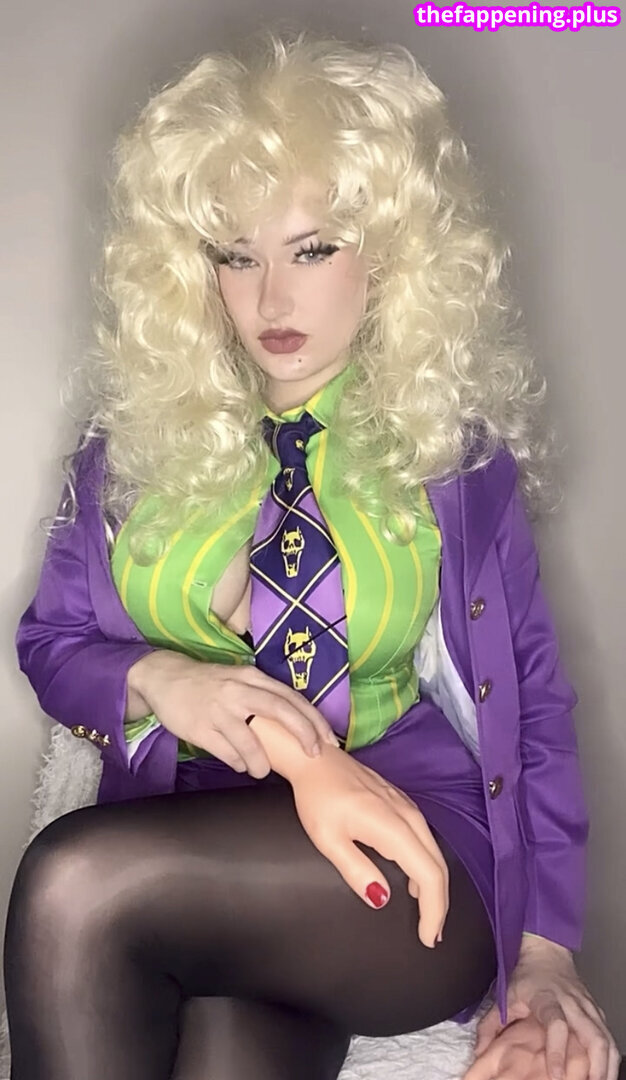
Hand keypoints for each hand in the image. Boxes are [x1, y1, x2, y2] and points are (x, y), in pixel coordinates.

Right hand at [127, 649, 339, 776]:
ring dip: (262, 762)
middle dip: (303, 734)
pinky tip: (240, 765)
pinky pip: (227, 752)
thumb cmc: (208, 683)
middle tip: (313, 755)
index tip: (328, 740)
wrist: (164, 677)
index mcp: (251, 676)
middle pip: (280, 710)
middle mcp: (238, 690)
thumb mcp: (238, 679)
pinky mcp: (200, 728)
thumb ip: (262, 696)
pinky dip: (238, 763)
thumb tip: (294, 726)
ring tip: (262, 771)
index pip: (291, 697)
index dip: (313, 720)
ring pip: (251, 741)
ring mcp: (218, 709)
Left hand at [288, 745, 448, 947]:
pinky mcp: (402, 803)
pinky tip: (414, 881)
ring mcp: (407, 807)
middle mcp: (408, 815)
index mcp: (394, 827)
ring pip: (434, 852)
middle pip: (438, 866)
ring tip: (426, 915)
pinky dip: (426, 865)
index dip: (433, 911)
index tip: (426, 937)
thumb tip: (381, 898)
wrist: (315, 758)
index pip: (428, 875)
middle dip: (439, 904)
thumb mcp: (328, 839)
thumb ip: (356, 870)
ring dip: (435, 885)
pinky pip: (424, 840)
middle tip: (430, 935)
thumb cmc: (317, 798)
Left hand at [471, 937, 620, 1079]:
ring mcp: (588, 1006)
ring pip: (606, 1038)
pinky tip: (606, 1073)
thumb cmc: (527, 975)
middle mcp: (572, 1002)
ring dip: (607, 1065)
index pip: (556, 1024)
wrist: (546, 950)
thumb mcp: (505, 994)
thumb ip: (491, 1024)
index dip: (557, 1051)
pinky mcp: (597, 1011)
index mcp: (547, 997)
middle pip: (592, 1035)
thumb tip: (479, 1051)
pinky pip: (609, 1037)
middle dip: (595, 1066)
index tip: (556, 1075)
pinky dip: (611, 1058)